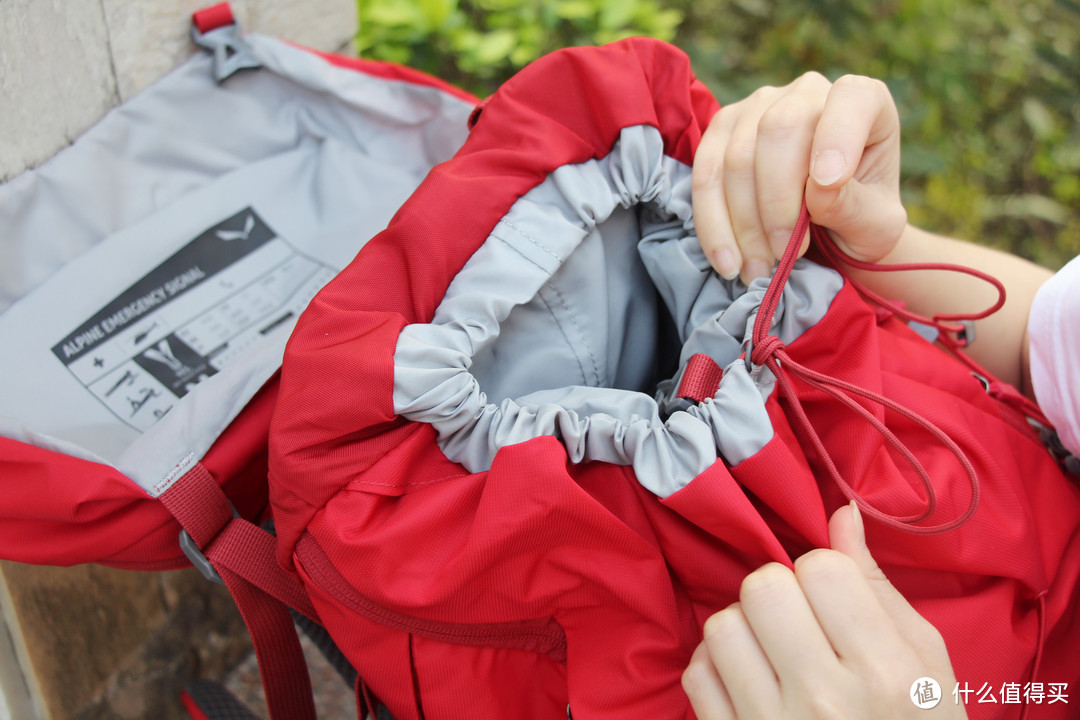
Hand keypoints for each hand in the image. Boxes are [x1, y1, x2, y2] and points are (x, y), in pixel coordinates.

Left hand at [682, 503, 966, 718]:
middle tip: (800, 626)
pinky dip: (716, 669)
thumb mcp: (925, 666)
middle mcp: (826, 700)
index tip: (833, 603)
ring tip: (774, 655)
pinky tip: (749, 683)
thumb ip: (878, 589)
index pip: (819, 568)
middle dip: (779, 594)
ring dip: (744, 629)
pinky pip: (696, 674)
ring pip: (722, 625)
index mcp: (886, 672)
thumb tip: (840, 512)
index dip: (822, 575)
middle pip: (762, 587)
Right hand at [692, 73, 907, 283]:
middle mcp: (807, 93)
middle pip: (779, 130)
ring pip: (737, 157)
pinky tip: (728, 261)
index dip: (837, 136)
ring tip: (759, 269)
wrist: (824, 235)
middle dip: (777, 202)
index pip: (850, 99)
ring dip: (744, 223)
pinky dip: (713, 223)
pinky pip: (705, 174)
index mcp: (863, 102)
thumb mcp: (876, 226)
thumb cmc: (858, 222)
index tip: (829, 185)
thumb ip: (856, 207)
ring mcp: (757, 107)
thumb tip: (819, 188)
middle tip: (785, 254)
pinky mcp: (720, 132)